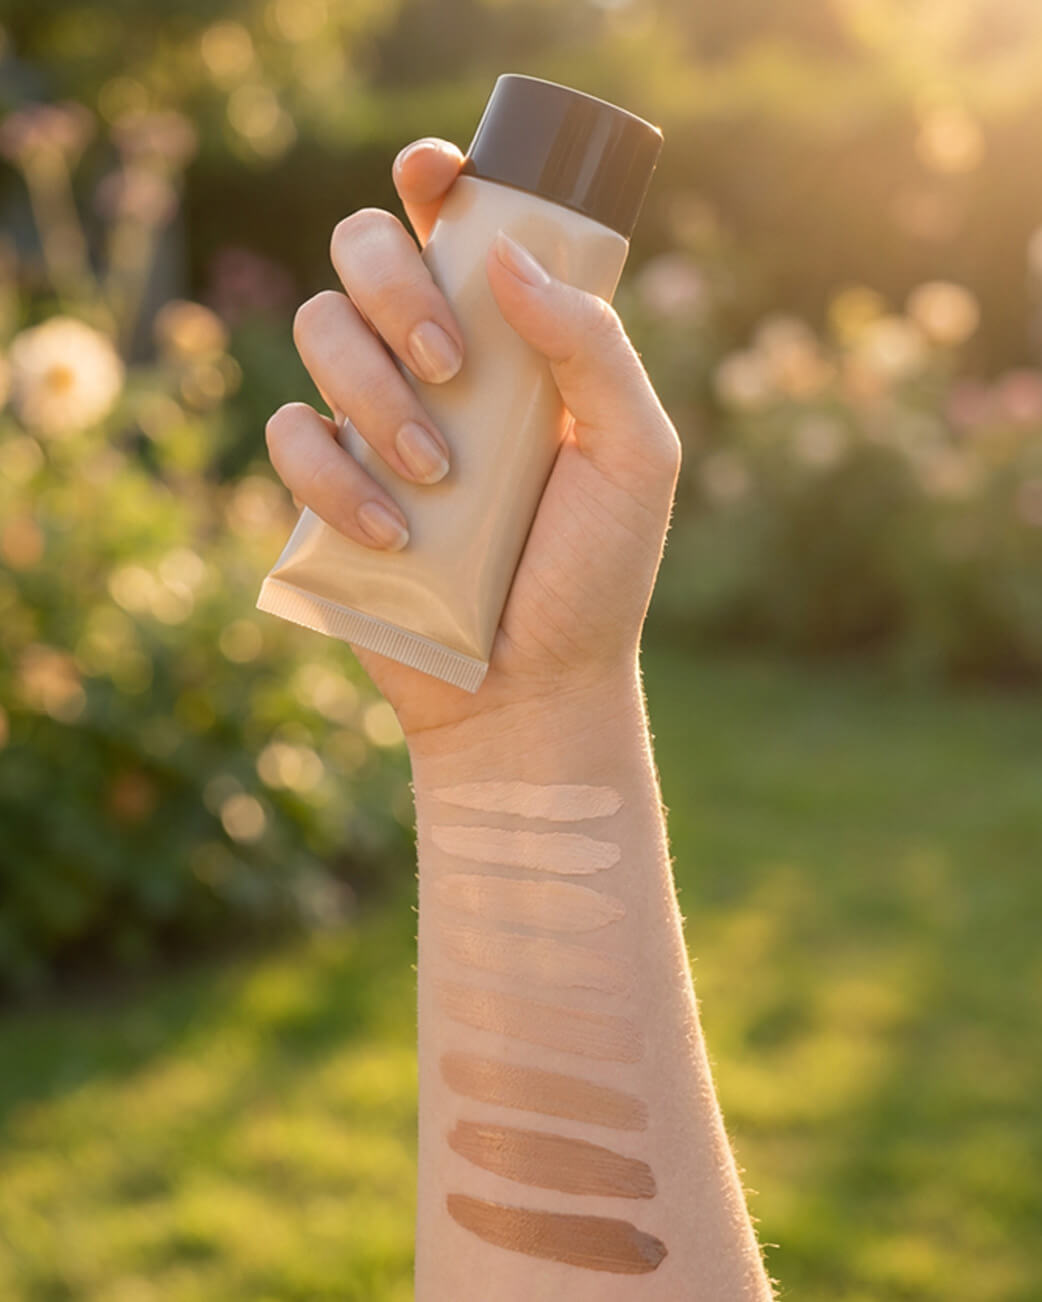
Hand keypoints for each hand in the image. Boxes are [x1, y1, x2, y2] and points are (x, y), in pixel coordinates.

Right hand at [266, 137, 681, 748]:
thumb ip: (595, 347)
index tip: (432, 176)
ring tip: (439, 474)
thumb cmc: (595, 574)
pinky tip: (397, 535)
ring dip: (374, 393)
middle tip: (451, 366)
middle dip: (396, 287)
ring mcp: (369, 423)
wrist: (534, 688)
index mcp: (507, 341)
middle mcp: (430, 365)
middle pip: (363, 249)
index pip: (454, 226)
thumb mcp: (636, 455)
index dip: (432, 179)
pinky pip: (289, 434)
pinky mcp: (321, 489)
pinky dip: (334, 477)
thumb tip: (509, 255)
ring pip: (318, 330)